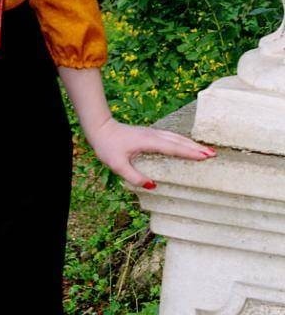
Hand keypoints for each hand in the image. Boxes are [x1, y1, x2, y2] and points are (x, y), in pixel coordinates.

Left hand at [86, 115, 216, 188]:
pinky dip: (182, 141)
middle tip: (213, 154)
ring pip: (176, 137)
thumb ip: (135, 177)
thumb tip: (153, 186)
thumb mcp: (118, 166)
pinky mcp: (150, 134)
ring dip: (191, 144)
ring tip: (206, 150)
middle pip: (178, 141)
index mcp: (148, 142)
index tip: (205, 156)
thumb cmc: (107, 147)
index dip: (189, 152)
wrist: (100, 128)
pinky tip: (187, 145)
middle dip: (196, 147)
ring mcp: (152, 133)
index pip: (173, 148)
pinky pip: (171, 137)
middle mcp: (153, 135)